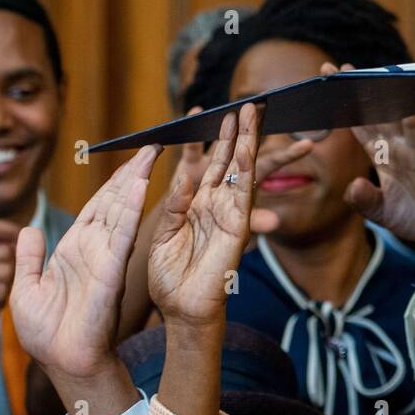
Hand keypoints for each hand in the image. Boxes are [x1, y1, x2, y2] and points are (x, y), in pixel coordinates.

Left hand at [11, 145, 160, 380]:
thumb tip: (27, 229)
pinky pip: (122, 234)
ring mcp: (106, 257)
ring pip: (122, 211)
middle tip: (150, 146)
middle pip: (115, 201)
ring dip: (135, 181)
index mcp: (75, 250)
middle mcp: (95, 249)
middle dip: (131, 172)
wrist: (62, 362)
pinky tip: (139, 186)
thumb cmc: (47, 333)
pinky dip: (131, 209)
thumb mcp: (26, 289)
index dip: (111, 183)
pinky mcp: (112, 270)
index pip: (96, 208)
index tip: (129, 160)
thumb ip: (29, 258)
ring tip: (150, 154)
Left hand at [148, 104, 261, 329]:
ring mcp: (229, 213)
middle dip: (238, 132)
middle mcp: (216, 204)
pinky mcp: (237, 226)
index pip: (208, 164)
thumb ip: (174, 203)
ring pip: (241, 169)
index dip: (213, 140)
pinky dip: (243, 170)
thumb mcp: (162, 232)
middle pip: (230, 160)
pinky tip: (245, 148)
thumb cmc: (169, 277)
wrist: (180, 309)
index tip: (216, 115)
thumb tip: (184, 173)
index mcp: (197, 204)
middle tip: (247, 104)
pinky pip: (241, 193)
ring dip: (247, 141)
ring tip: (252, 112)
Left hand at [314, 60, 414, 243]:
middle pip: (373, 114)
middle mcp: (396, 149)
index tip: (328, 90)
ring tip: (363, 73)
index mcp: (383, 159)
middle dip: (357, 91)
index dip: (344, 110)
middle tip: (337, 68)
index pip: (359, 128)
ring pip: (392, 115)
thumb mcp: (385, 214)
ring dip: (379, 95)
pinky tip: (397, 94)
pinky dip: (407, 113)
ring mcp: (412, 149)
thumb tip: (353, 184)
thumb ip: (366, 201)